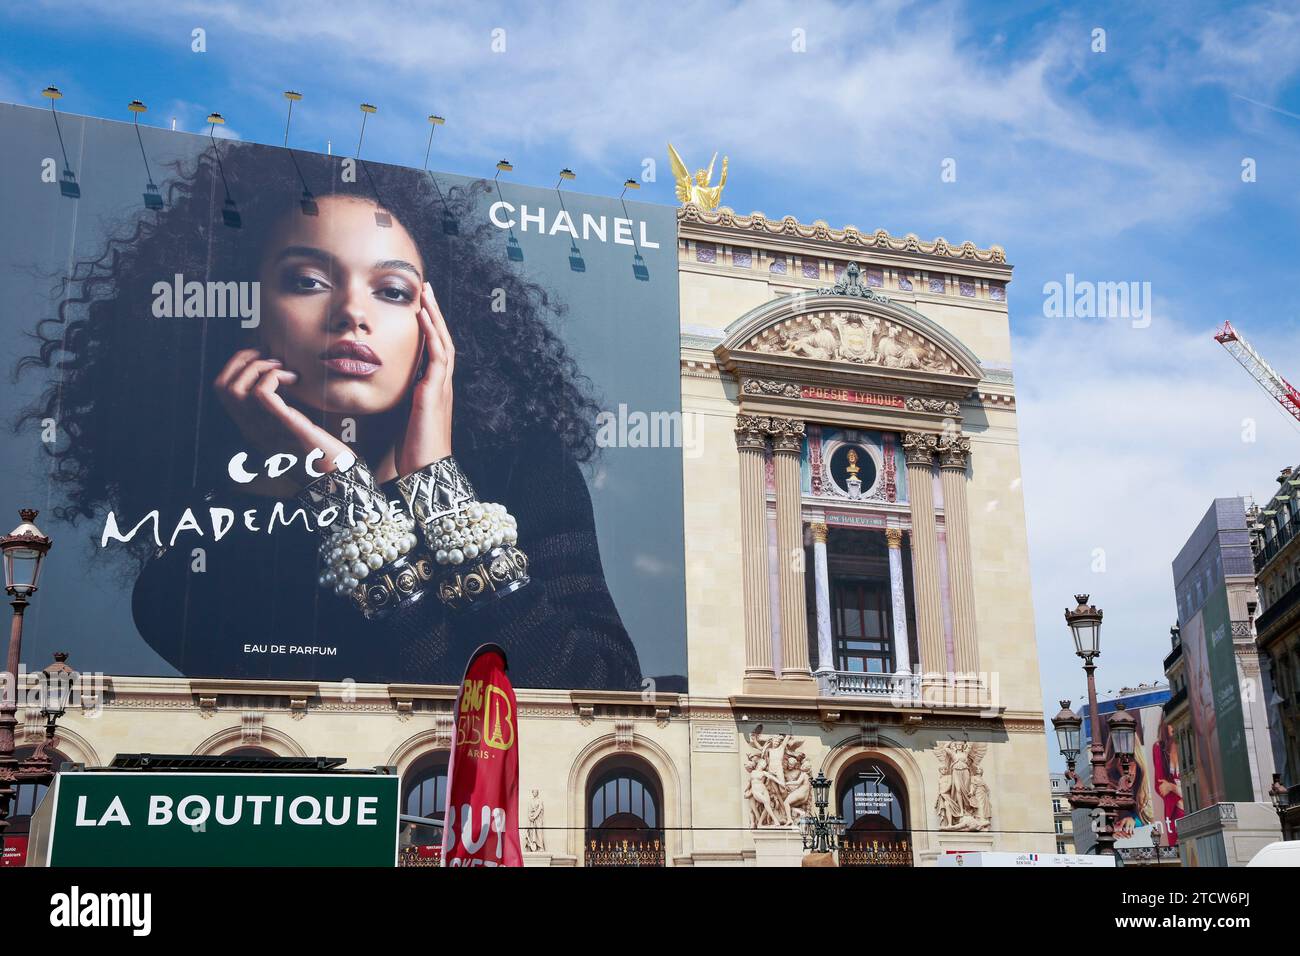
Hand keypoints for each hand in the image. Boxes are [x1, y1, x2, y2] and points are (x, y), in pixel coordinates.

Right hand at [213, 348, 351, 480]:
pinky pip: (262, 393)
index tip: (259, 357)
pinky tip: (295, 379)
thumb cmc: (320, 449)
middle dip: (242, 360)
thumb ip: (281, 405)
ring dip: (258, 367)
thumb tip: (285, 377)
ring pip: (236, 388)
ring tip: (283, 368)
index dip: (235, 366)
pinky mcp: (284, 425)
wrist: (336, 475)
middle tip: (270, 357)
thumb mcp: (292, 423)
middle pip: (222, 386)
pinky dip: (275, 377)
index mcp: (250, 426)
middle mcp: (251, 428)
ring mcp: (264, 428)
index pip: (221, 390)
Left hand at [395, 282, 454, 477]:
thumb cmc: (411, 454)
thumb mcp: (400, 422)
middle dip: (434, 314)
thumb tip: (379, 395)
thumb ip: (395, 405)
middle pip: (442, 341)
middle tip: (427, 290)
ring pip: (443, 343)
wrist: (424, 473)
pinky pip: (438, 356)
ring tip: (427, 293)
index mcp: (432, 391)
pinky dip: (432, 334)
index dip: (428, 329)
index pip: (433, 352)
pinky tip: (423, 316)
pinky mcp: (436, 393)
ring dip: (435, 316)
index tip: (418, 307)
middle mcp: (440, 386)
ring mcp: (441, 388)